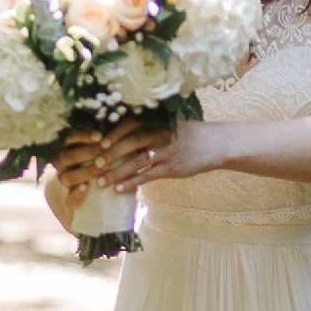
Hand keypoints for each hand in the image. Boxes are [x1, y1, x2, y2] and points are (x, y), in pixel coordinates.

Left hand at [59, 115, 210, 194]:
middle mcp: (161, 134)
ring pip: (137, 162)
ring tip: (101, 182)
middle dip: (110, 155)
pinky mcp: (172, 168)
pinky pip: (148, 176)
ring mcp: (167, 151)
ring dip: (117, 172)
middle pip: (130, 143)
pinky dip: (132, 183)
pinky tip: (120, 189)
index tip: (97, 143)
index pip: (130, 125)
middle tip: (94, 165)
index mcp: (157, 121)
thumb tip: (119, 134)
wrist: (216, 144)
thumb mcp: (169, 124)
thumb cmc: (188, 134)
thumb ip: (148, 127)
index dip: (113, 134)